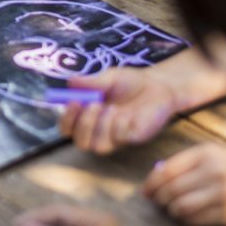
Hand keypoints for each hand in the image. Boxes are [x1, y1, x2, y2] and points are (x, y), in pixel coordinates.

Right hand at [59, 69, 177, 154]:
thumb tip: (70, 82)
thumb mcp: (109, 78)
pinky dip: (118, 127)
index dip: (66, 119)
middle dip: (83, 126)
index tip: (73, 102)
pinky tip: (125, 114)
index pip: (68, 128)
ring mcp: (116, 137)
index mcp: (87, 116)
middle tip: (93, 105)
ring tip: (112, 108)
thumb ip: (91, 82)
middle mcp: (99, 130)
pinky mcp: (133, 138)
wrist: (159, 85)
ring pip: (98, 147)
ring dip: (100, 127)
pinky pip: (119, 141)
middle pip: (81, 143)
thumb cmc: (131, 82)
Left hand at [145, 144, 225, 225]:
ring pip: (182, 208)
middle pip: (172, 191)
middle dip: (159, 198)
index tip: (145, 192)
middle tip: (157, 201)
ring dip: (171, 210)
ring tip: (171, 207)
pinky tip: (186, 215)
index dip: (151, 184)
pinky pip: (196, 221)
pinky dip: (185, 219)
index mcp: (205, 154)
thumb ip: (178, 164)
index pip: (167, 172)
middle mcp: (216, 173)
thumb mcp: (204, 154)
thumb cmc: (223, 163)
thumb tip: (150, 185)